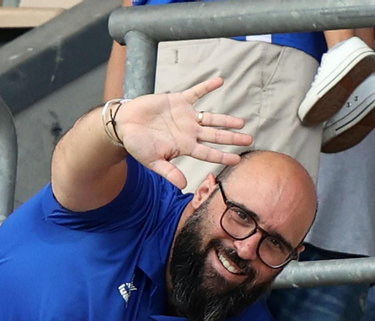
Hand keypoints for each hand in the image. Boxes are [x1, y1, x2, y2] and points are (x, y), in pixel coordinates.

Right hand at [114, 77, 252, 189]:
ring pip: (211, 117)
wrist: (125, 124)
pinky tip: (220, 81)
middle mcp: (189, 132)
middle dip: (232, 137)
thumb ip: (169, 172)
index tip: (238, 158)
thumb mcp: (153, 161)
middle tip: (249, 139)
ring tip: (241, 121)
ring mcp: (185, 116)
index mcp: (184, 146)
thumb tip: (183, 186)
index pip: (208, 153)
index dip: (223, 156)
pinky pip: (196, 93)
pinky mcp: (178, 101)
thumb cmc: (137, 145)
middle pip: (215, 135)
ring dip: (226, 119)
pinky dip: (207, 87)